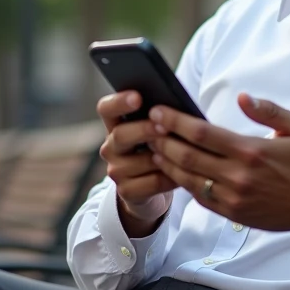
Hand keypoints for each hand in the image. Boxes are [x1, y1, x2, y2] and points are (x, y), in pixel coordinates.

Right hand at [96, 91, 174, 235]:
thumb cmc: (160, 148)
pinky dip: (169, 177)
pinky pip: (151, 182)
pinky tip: (183, 173)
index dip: (119, 102)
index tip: (138, 97)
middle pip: (120, 135)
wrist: (154, 185)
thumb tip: (176, 109)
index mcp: (115, 124)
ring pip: (139, 161)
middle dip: (144, 130)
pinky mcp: (126, 191)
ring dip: (163, 157)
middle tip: (164, 126)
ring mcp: (116, 170)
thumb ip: (160, 118)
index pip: (106, 109)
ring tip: (184, 152)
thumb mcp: (157, 130)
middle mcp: (110, 146)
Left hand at [147, 94, 289, 235]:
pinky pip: (201, 197)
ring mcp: (234, 198)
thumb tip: (242, 97)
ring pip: (189, 179)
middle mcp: (239, 176)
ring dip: (168, 163)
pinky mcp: (234, 214)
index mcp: (251, 151)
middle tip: (147, 126)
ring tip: (154, 147)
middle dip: (163, 139)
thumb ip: (267, 110)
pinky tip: (175, 170)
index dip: (175, 121)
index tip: (158, 111)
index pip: (202, 133)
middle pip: (188, 156)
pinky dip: (184, 183)